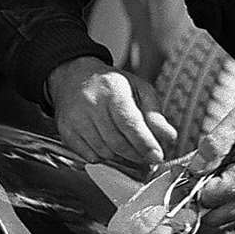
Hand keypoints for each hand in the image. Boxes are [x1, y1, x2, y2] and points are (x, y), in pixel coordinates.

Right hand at [47, 57, 176, 168]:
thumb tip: (169, 136)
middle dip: (137, 155)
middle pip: (117, 142)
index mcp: (113, 90)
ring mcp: (76, 119)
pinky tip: (109, 146)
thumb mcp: (139, 89)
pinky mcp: (66, 131)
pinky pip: (89, 156)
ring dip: (121, 158)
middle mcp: (91, 104)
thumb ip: (155, 114)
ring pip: (104, 152)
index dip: (145, 143)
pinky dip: (103, 157)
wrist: (74, 76)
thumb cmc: (110, 84)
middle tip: (148, 158)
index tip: (157, 156)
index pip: (129, 123)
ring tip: (129, 149)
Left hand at [188, 95, 234, 228]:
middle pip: (214, 217)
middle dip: (196, 199)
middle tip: (191, 176)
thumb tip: (194, 169)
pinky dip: (216, 202)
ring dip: (206, 203)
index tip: (185, 169)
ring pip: (220, 219)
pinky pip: (228, 212)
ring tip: (204, 176)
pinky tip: (215, 179)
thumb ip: (214, 145)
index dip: (192, 185)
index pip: (211, 197)